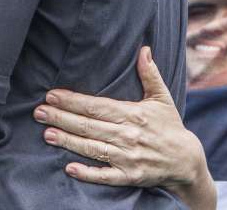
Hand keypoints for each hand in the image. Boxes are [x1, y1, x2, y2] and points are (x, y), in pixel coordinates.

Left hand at [33, 47, 215, 209]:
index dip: (73, 101)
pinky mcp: (130, 177)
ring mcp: (129, 157)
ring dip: (68, 141)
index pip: (97, 106)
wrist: (188, 162)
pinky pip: (106, 176)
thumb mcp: (162, 99)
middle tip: (38, 112)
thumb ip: (150, 74)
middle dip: (62, 118)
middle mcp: (129, 136)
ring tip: (47, 134)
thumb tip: (144, 49)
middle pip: (89, 126)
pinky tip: (70, 168)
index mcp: (133, 115)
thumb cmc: (170, 127)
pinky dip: (88, 173)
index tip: (52, 95)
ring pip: (93, 148)